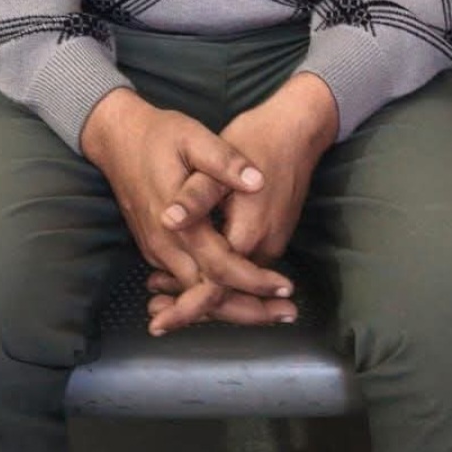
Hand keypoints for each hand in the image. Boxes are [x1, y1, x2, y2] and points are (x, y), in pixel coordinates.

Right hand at [80, 88, 294, 332]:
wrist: (115, 138)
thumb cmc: (158, 136)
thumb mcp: (193, 137)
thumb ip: (224, 162)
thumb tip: (257, 182)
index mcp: (179, 224)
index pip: (220, 267)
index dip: (254, 281)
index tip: (285, 286)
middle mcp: (165, 246)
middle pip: (208, 294)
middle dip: (248, 309)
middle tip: (287, 312)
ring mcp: (157, 250)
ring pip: (195, 292)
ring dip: (231, 305)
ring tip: (271, 309)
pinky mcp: (155, 248)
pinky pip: (185, 281)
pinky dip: (211, 293)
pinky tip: (238, 295)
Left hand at [146, 73, 338, 332]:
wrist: (297, 128)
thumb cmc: (256, 137)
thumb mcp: (218, 159)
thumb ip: (196, 196)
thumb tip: (168, 220)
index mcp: (249, 232)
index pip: (216, 286)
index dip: (186, 307)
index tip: (158, 323)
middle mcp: (265, 246)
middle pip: (226, 293)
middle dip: (191, 311)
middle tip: (154, 321)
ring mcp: (271, 242)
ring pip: (233, 284)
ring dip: (201, 295)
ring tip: (161, 303)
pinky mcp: (271, 235)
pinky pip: (241, 268)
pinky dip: (215, 277)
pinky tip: (190, 275)